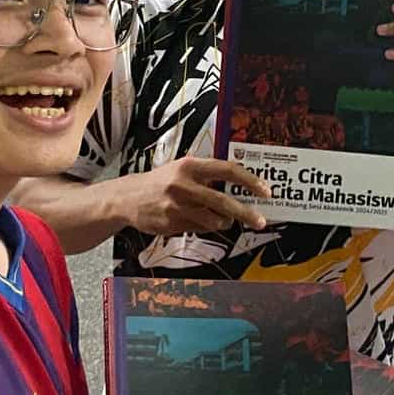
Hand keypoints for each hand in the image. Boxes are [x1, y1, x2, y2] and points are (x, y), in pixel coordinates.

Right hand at [112, 156, 271, 235]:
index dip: (250, 181)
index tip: (266, 191)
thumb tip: (243, 184)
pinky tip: (195, 220)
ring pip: (214, 220)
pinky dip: (205, 227)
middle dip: (246, 213)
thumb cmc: (162, 182)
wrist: (127, 198)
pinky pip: (200, 229)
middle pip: (224, 201)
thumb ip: (209, 175)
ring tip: (221, 219)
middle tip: (261, 221)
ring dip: (223, 222)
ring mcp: (177, 205)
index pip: (228, 170)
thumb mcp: (182, 169)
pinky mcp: (172, 223)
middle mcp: (184, 184)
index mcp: (191, 165)